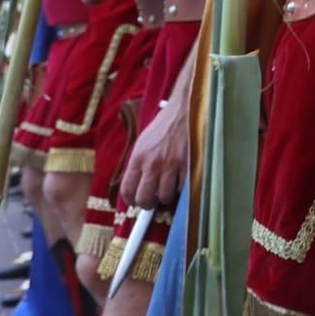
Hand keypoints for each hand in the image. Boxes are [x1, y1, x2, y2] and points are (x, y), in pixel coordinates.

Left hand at [121, 95, 186, 209]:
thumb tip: (137, 185)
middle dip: (148, 204)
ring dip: (166, 197)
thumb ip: (139, 163)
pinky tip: (180, 181)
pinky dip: (181, 189)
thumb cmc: (163, 126)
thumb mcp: (143, 143)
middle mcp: (151, 163)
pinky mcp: (187, 165)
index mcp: (137, 157)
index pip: (127, 189)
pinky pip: (182, 188)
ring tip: (168, 190)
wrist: (183, 111)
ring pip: (164, 197)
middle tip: (153, 201)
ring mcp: (170, 165)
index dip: (131, 200)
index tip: (136, 202)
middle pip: (144, 198)